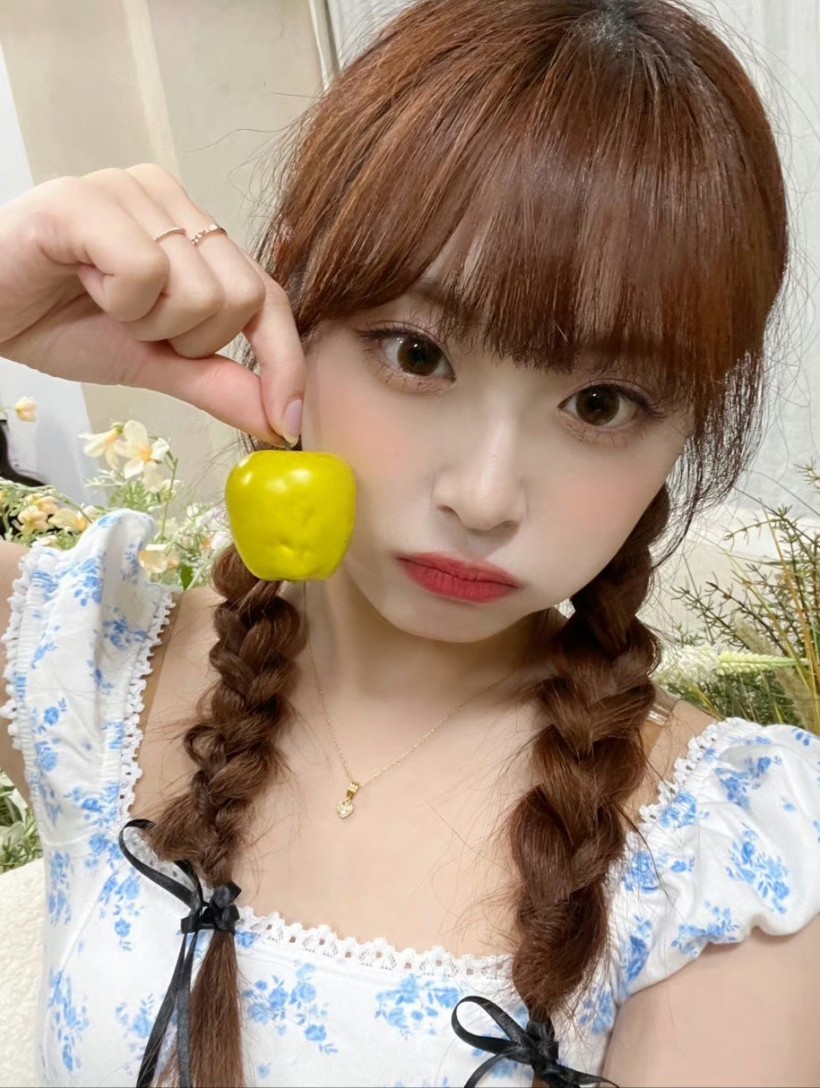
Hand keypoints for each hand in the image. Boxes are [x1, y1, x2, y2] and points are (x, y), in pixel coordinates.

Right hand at [0, 164, 304, 444]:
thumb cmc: (59, 323)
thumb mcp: (152, 363)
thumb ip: (216, 383)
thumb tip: (278, 422)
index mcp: (193, 229)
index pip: (267, 295)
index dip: (283, 362)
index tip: (285, 424)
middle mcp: (171, 197)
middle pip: (240, 298)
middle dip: (190, 342)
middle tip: (135, 326)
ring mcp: (131, 191)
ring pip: (198, 291)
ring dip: (147, 323)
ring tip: (101, 301)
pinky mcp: (86, 199)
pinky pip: (146, 272)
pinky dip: (117, 301)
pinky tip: (81, 282)